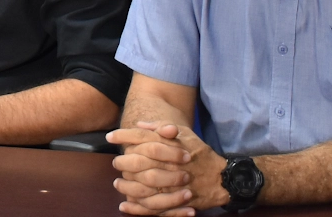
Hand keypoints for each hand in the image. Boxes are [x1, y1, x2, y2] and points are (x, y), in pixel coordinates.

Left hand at [108, 121, 227, 215]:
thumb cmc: (200, 153)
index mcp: (170, 146)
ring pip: (143, 186)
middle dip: (122, 162)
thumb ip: (161, 127)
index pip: (141, 138)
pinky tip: (125, 205)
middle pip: (138, 162)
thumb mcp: (185, 134)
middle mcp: (170, 165)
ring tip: (118, 183)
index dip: (123, 136)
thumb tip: (139, 125)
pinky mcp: (176, 202)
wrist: (221, 177)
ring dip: (126, 185)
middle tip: (115, 162)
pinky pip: (153, 207)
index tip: (110, 137)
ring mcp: (172, 185)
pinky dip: (137, 207)